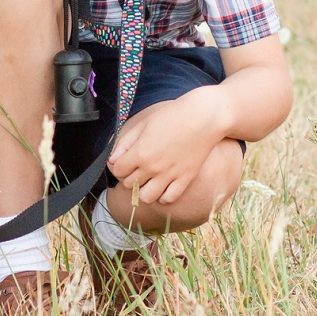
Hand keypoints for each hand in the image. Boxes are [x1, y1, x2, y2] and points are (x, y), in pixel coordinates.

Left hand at [105, 88, 227, 208]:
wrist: (204, 117)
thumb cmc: (172, 116)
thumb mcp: (144, 123)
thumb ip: (125, 142)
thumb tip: (113, 160)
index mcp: (141, 152)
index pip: (117, 170)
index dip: (117, 165)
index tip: (123, 160)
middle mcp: (153, 167)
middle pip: (129, 184)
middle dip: (129, 176)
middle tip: (136, 167)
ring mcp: (170, 175)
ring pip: (146, 198)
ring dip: (143, 190)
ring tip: (148, 180)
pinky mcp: (185, 179)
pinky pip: (168, 199)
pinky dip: (162, 196)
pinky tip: (163, 185)